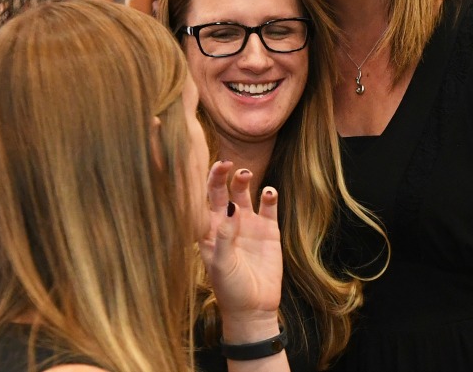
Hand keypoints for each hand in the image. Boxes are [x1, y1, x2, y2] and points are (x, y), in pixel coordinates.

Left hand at [200, 161, 282, 339]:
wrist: (254, 309)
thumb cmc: (230, 288)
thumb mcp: (221, 263)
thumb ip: (224, 235)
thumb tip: (229, 206)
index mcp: (209, 229)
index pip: (202, 199)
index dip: (204, 182)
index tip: (209, 170)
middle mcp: (227, 222)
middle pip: (222, 190)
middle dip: (223, 175)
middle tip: (227, 163)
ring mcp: (249, 224)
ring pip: (244, 193)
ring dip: (244, 181)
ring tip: (245, 175)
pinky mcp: (269, 230)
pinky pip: (269, 206)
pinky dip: (269, 196)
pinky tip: (269, 192)